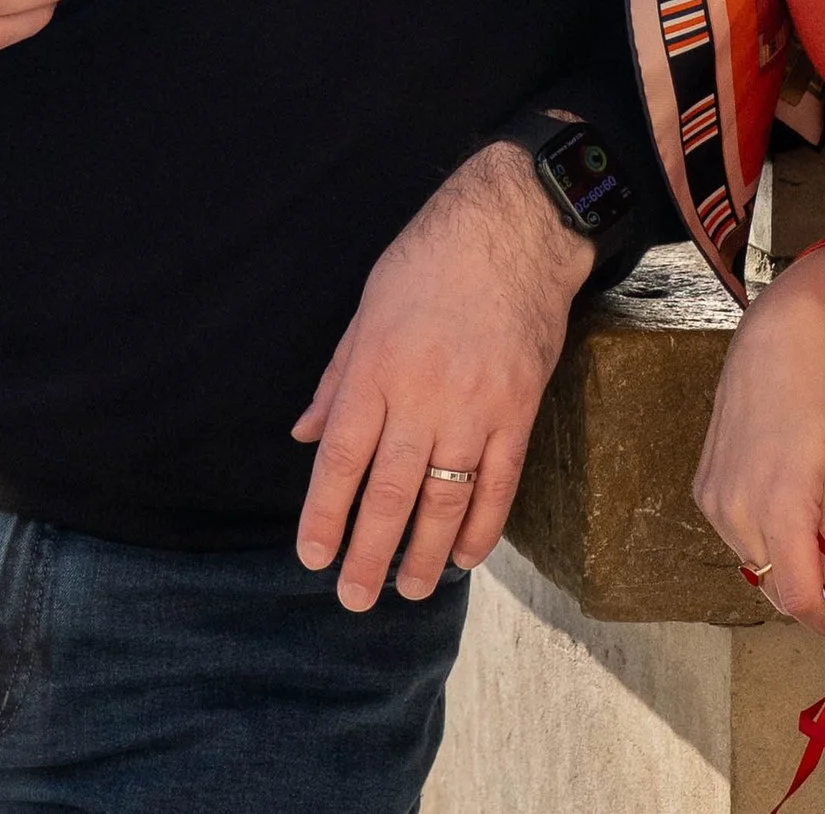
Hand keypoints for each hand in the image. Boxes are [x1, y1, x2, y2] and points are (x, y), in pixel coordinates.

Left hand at [294, 142, 595, 610]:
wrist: (513, 227)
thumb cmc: (430, 261)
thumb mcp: (368, 308)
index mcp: (377, 366)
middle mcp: (423, 393)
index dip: (324, 514)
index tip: (312, 556)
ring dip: (425, 554)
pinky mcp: (520, 409)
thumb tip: (304, 435)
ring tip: (410, 590)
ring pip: (445, 498)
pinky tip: (464, 555)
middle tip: (353, 598)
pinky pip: (500, 483)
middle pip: (391, 491)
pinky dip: (482, 526)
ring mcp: (477, 405)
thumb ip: (338, 379)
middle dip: (369, 552)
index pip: (342, 457)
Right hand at [693, 244, 824, 631]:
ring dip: (782, 559)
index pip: (796, 597)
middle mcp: (737, 509)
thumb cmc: (820, 397)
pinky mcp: (703, 490)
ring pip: (755, 564)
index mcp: (780, 504)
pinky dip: (760, 534)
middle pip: (775, 586)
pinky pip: (736, 537)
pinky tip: (775, 491)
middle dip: (808, 586)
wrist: (775, 343)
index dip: (824, 621)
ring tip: (804, 509)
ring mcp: (714, 500)